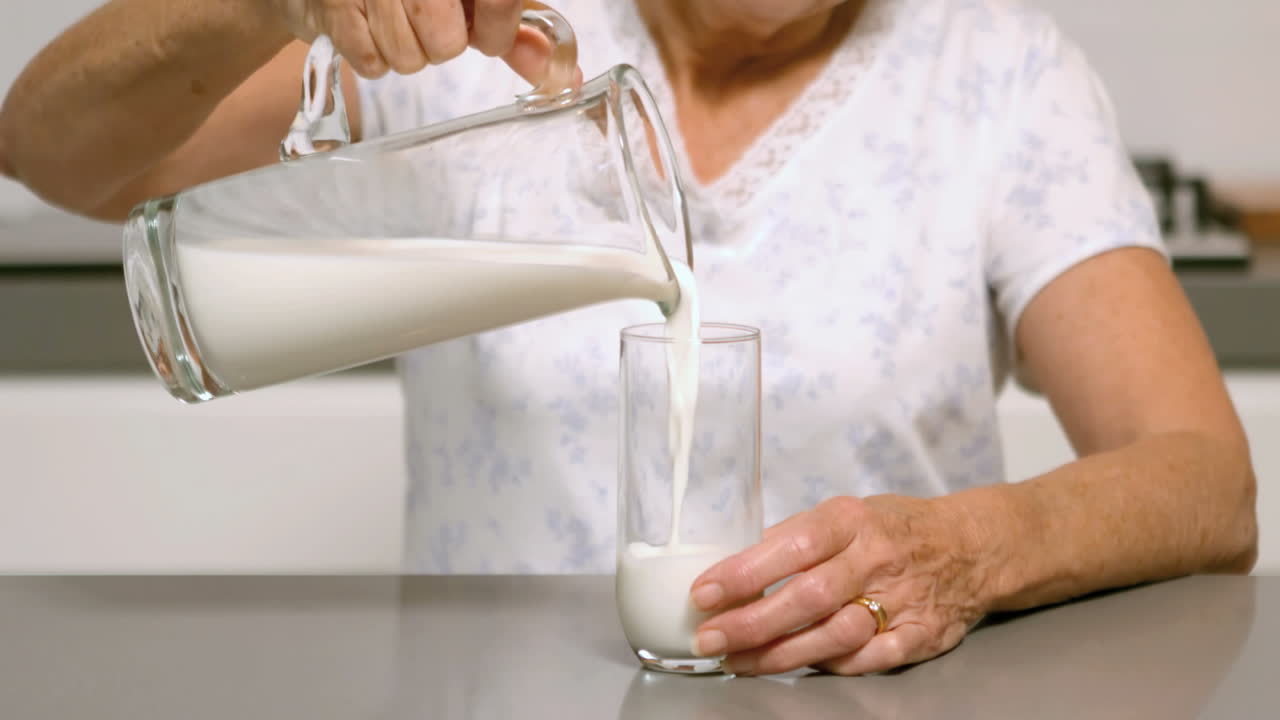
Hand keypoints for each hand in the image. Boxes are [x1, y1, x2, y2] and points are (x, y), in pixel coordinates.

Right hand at [268, 0, 552, 80]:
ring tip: (394, 21)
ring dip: (405, 53)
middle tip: (427, 21)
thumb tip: (564, 77)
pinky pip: (371, 62)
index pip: (501, 0)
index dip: (498, 31)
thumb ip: (517, 30)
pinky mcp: (333, 1)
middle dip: (441, 45)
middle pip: (447, 44)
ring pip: (409, 58)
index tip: (486, 34)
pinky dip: (372, 57)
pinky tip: (367, 26)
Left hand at [689, 495, 991, 675]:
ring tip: (737, 661)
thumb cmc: (895, 529)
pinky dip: (832, 666)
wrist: (973, 547)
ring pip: (834, 635)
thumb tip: (736, 559)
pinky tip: (797, 667)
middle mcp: (875, 559)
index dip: (745, 571)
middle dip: (750, 622)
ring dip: (779, 654)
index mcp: (851, 521)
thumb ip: (794, 535)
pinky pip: (870, 660)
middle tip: (709, 638)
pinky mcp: (920, 635)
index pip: (792, 544)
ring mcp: (901, 600)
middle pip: (808, 597)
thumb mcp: (845, 513)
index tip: (703, 592)